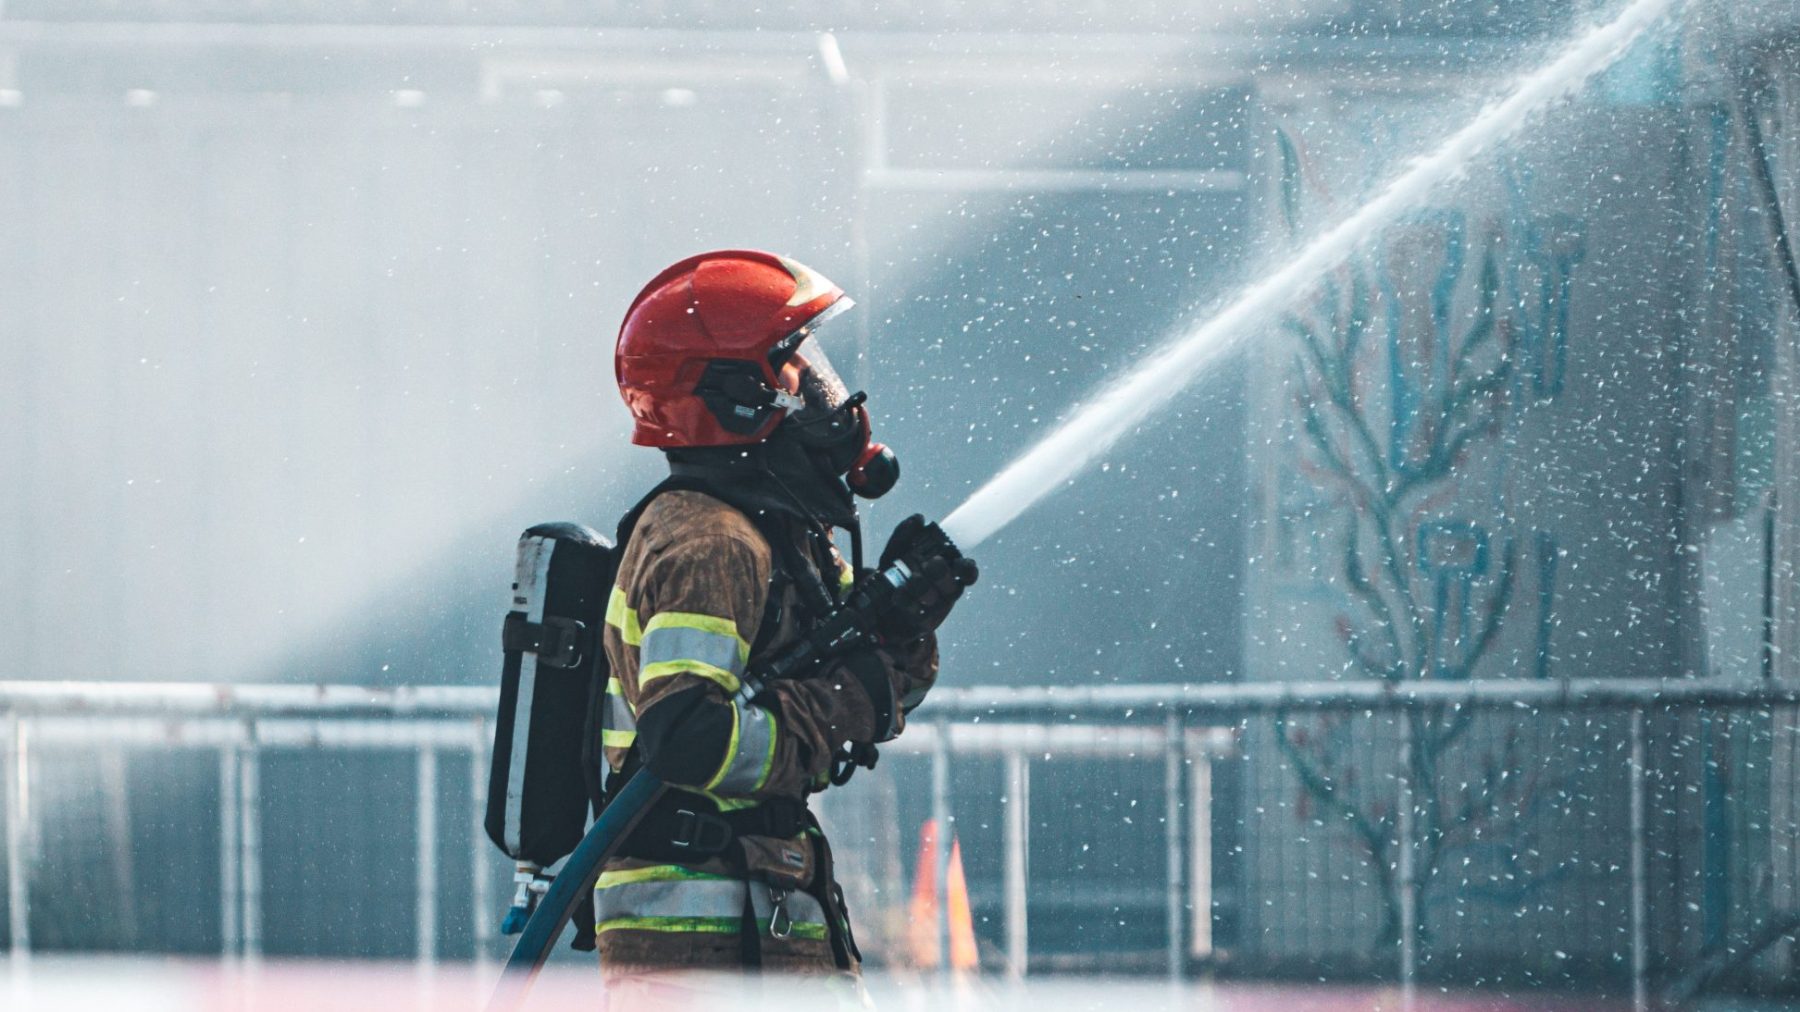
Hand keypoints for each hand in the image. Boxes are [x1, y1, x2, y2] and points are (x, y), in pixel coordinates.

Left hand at [875, 515, 977, 643]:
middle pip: (952, 584)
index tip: (958, 563)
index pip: (967, 572)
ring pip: (934, 597)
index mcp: (948, 573)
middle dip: (941, 574)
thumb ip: (906, 533)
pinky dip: (906, 600)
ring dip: (922, 586)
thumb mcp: (897, 551)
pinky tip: (899, 594)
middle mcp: (945, 591)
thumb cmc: (898, 574)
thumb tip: (919, 519)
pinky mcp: (921, 622)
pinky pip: (916, 612)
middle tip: (931, 564)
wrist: (879, 606)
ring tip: (912, 578)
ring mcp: (935, 608)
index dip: (967, 568)